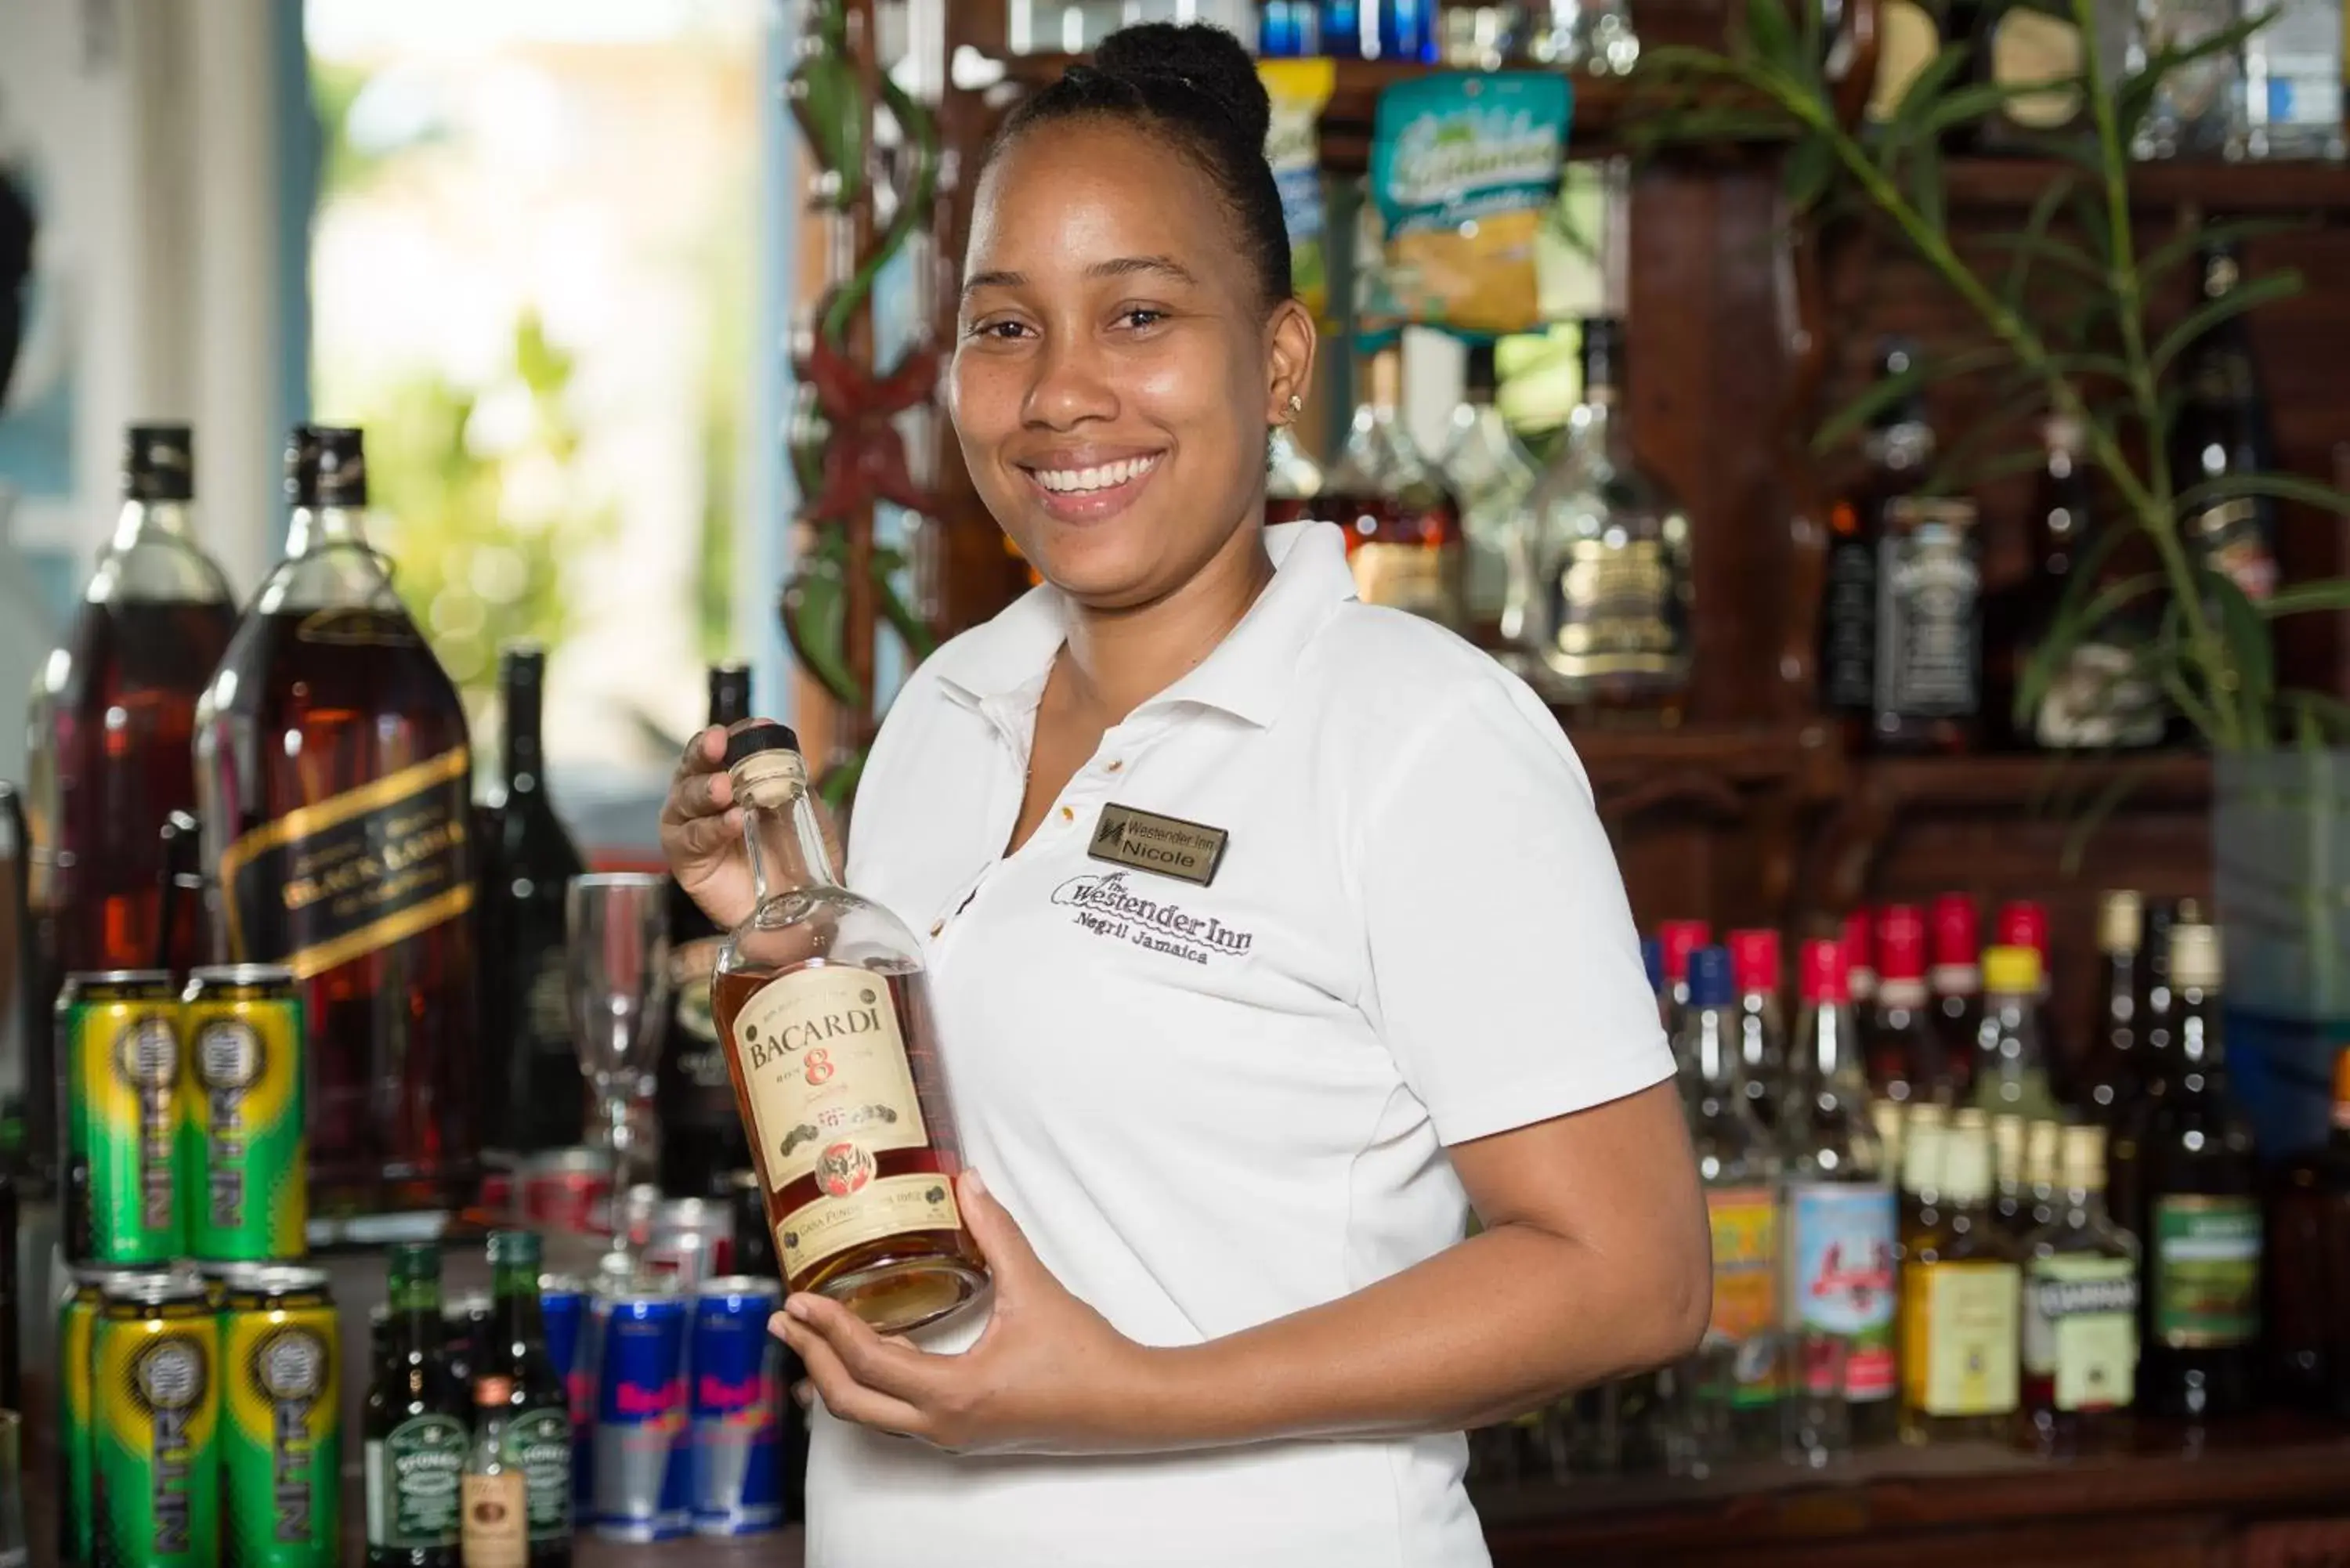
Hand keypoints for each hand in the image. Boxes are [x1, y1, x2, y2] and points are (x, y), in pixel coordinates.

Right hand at [659, 724, 844, 929]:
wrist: (795, 910)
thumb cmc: (796, 859)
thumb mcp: (805, 814)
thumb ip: (793, 782)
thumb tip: (785, 750)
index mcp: (729, 778)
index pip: (724, 747)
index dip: (737, 735)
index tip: (757, 728)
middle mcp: (702, 797)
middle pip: (694, 765)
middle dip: (704, 751)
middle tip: (718, 742)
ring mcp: (689, 826)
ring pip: (685, 798)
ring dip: (705, 789)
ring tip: (726, 788)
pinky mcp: (684, 859)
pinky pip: (691, 838)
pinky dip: (712, 828)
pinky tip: (733, 822)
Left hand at [775, 1170, 1159, 1455]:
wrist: (1125, 1404)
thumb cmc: (1084, 1355)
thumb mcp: (1034, 1288)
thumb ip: (996, 1233)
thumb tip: (967, 1184)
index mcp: (955, 1392)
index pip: (871, 1360)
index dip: (828, 1328)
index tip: (800, 1298)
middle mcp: (943, 1424)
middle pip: (851, 1400)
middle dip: (810, 1358)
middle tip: (786, 1318)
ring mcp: (950, 1434)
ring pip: (869, 1414)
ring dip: (833, 1374)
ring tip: (810, 1335)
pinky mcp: (961, 1432)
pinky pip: (895, 1414)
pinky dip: (867, 1384)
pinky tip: (864, 1352)